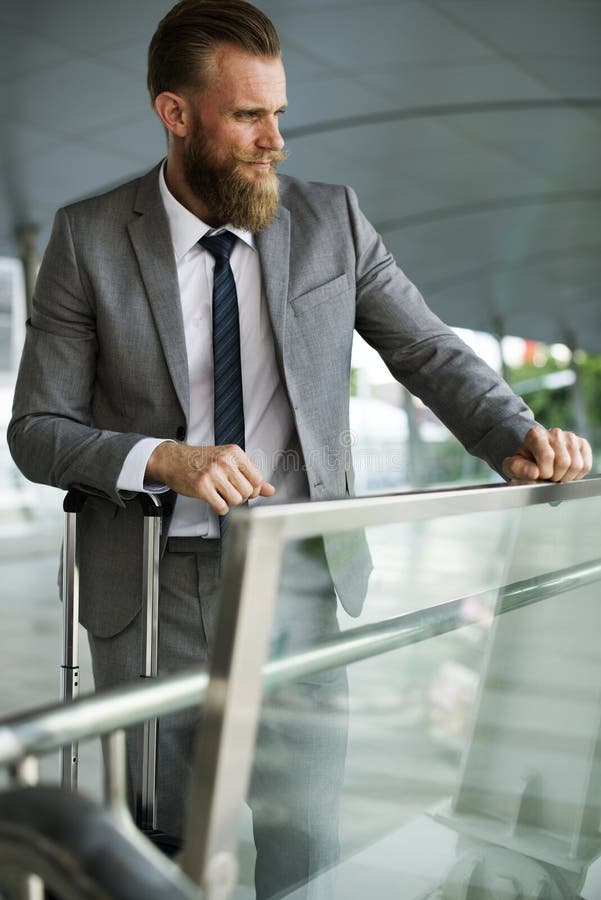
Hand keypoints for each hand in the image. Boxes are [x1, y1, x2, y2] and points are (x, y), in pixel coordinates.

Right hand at [146, 442, 274, 514]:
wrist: (174, 460)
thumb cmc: (201, 460)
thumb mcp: (229, 462)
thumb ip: (250, 475)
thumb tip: (270, 490)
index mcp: (234, 453)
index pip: (257, 479)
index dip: (252, 489)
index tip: (242, 488)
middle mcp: (225, 461)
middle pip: (247, 492)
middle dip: (240, 497)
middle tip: (228, 491)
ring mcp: (213, 473)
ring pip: (236, 500)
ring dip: (229, 503)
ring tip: (220, 495)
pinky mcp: (202, 486)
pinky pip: (221, 507)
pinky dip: (220, 508)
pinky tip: (214, 500)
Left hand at [502, 426, 591, 482]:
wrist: (534, 455)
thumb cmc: (524, 462)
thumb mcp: (513, 466)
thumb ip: (519, 469)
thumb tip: (534, 473)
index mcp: (535, 435)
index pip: (547, 456)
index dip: (545, 472)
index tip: (539, 475)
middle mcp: (555, 432)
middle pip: (564, 462)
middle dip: (556, 476)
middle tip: (548, 476)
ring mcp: (570, 437)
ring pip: (577, 465)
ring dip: (566, 477)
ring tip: (556, 475)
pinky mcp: (582, 444)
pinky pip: (586, 466)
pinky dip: (576, 475)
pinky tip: (566, 473)